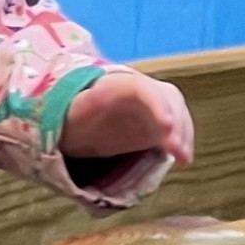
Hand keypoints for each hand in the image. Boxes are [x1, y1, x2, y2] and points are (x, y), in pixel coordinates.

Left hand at [64, 69, 194, 167]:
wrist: (80, 120)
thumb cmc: (71, 119)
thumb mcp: (65, 120)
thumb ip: (67, 122)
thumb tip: (60, 137)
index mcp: (112, 85)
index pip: (140, 88)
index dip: (158, 105)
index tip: (166, 129)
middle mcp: (139, 89)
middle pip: (166, 96)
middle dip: (177, 121)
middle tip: (178, 151)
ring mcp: (151, 103)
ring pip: (175, 110)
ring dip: (183, 134)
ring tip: (183, 159)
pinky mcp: (158, 121)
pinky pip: (176, 126)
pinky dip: (182, 142)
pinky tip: (183, 160)